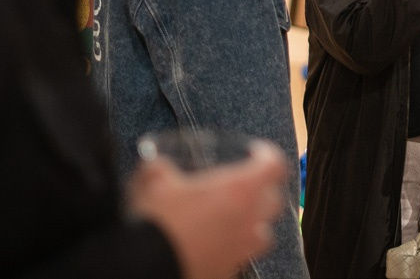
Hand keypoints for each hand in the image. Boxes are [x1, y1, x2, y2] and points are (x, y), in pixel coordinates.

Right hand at [129, 140, 286, 278]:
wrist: (146, 269)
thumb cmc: (156, 223)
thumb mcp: (152, 182)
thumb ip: (161, 169)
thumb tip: (158, 167)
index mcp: (239, 190)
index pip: (274, 166)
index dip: (268, 155)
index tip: (257, 152)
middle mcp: (248, 221)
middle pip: (274, 201)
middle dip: (264, 189)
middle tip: (245, 184)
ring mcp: (242, 251)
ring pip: (263, 233)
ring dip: (253, 223)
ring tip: (232, 218)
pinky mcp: (228, 272)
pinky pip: (241, 256)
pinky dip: (233, 247)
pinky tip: (214, 243)